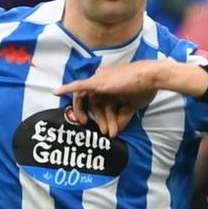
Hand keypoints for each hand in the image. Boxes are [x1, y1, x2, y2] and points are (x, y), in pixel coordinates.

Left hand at [54, 60, 168, 136]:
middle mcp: (101, 79)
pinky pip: (79, 86)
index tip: (108, 129)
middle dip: (99, 119)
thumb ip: (123, 116)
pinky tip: (56, 92)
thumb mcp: (133, 104)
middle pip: (93, 102)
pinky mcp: (98, 82)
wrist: (152, 77)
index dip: (103, 116)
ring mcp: (99, 79)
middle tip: (102, 132)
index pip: (99, 101)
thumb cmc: (145, 88)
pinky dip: (67, 88)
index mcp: (108, 83)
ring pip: (90, 102)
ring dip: (97, 117)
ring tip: (102, 130)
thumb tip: (116, 130)